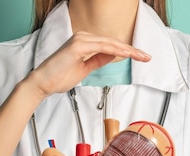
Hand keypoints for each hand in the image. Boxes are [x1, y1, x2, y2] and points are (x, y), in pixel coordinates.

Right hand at [26, 31, 150, 97]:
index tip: (140, 57)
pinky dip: (116, 50)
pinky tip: (126, 55)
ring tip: (140, 56)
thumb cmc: (58, 77)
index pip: (110, 45)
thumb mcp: (85, 69)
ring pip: (110, 43)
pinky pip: (102, 47)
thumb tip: (112, 56)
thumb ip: (98, 60)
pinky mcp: (78, 46)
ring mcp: (80, 40)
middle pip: (113, 42)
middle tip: (146, 56)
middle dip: (132, 50)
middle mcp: (83, 37)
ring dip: (127, 50)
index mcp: (84, 42)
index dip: (127, 50)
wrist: (42, 83)